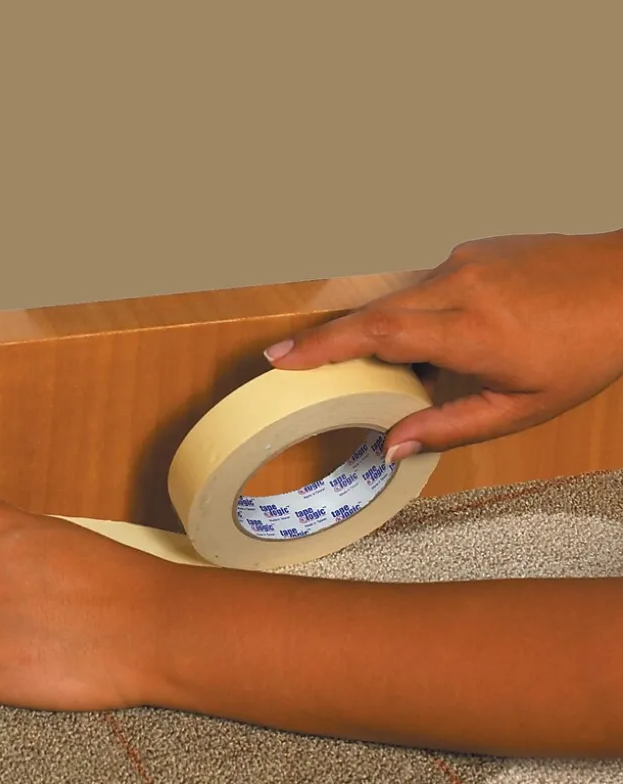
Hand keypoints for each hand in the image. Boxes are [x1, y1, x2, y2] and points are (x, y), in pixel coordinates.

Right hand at [265, 230, 622, 459]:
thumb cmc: (588, 347)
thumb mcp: (523, 408)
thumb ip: (450, 427)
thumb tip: (392, 446)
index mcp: (473, 331)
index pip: (378, 334)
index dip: (323, 346)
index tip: (283, 358)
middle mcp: (461, 287)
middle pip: (370, 312)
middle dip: (321, 337)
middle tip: (282, 357)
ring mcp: (465, 262)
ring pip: (395, 298)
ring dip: (369, 329)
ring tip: (357, 359)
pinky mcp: (472, 252)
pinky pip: (422, 286)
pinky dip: (409, 313)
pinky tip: (427, 336)